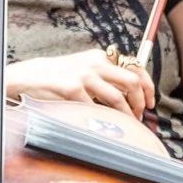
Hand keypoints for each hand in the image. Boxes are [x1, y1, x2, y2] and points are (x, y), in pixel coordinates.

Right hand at [0, 50, 151, 118]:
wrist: (32, 76)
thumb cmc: (60, 77)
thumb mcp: (85, 67)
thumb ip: (106, 75)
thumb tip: (131, 94)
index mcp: (101, 57)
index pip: (136, 67)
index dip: (148, 87)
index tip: (150, 103)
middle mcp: (95, 63)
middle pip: (132, 82)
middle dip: (140, 103)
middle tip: (140, 116)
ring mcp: (84, 75)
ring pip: (117, 98)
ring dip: (127, 116)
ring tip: (127, 125)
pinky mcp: (72, 88)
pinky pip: (95, 108)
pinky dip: (103, 120)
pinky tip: (104, 125)